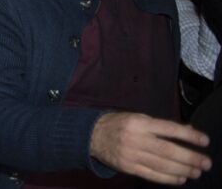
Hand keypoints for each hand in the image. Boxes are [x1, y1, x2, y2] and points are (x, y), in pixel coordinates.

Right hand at [90, 112, 210, 184]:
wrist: (91, 135)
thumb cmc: (119, 124)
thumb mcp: (138, 118)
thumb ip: (162, 126)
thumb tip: (188, 131)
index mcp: (139, 122)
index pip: (169, 129)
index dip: (188, 136)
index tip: (204, 141)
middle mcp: (136, 138)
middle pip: (168, 150)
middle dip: (190, 157)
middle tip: (206, 163)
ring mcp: (131, 154)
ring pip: (162, 165)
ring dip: (183, 170)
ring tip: (196, 172)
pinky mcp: (128, 167)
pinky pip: (152, 175)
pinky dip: (168, 178)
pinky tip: (180, 178)